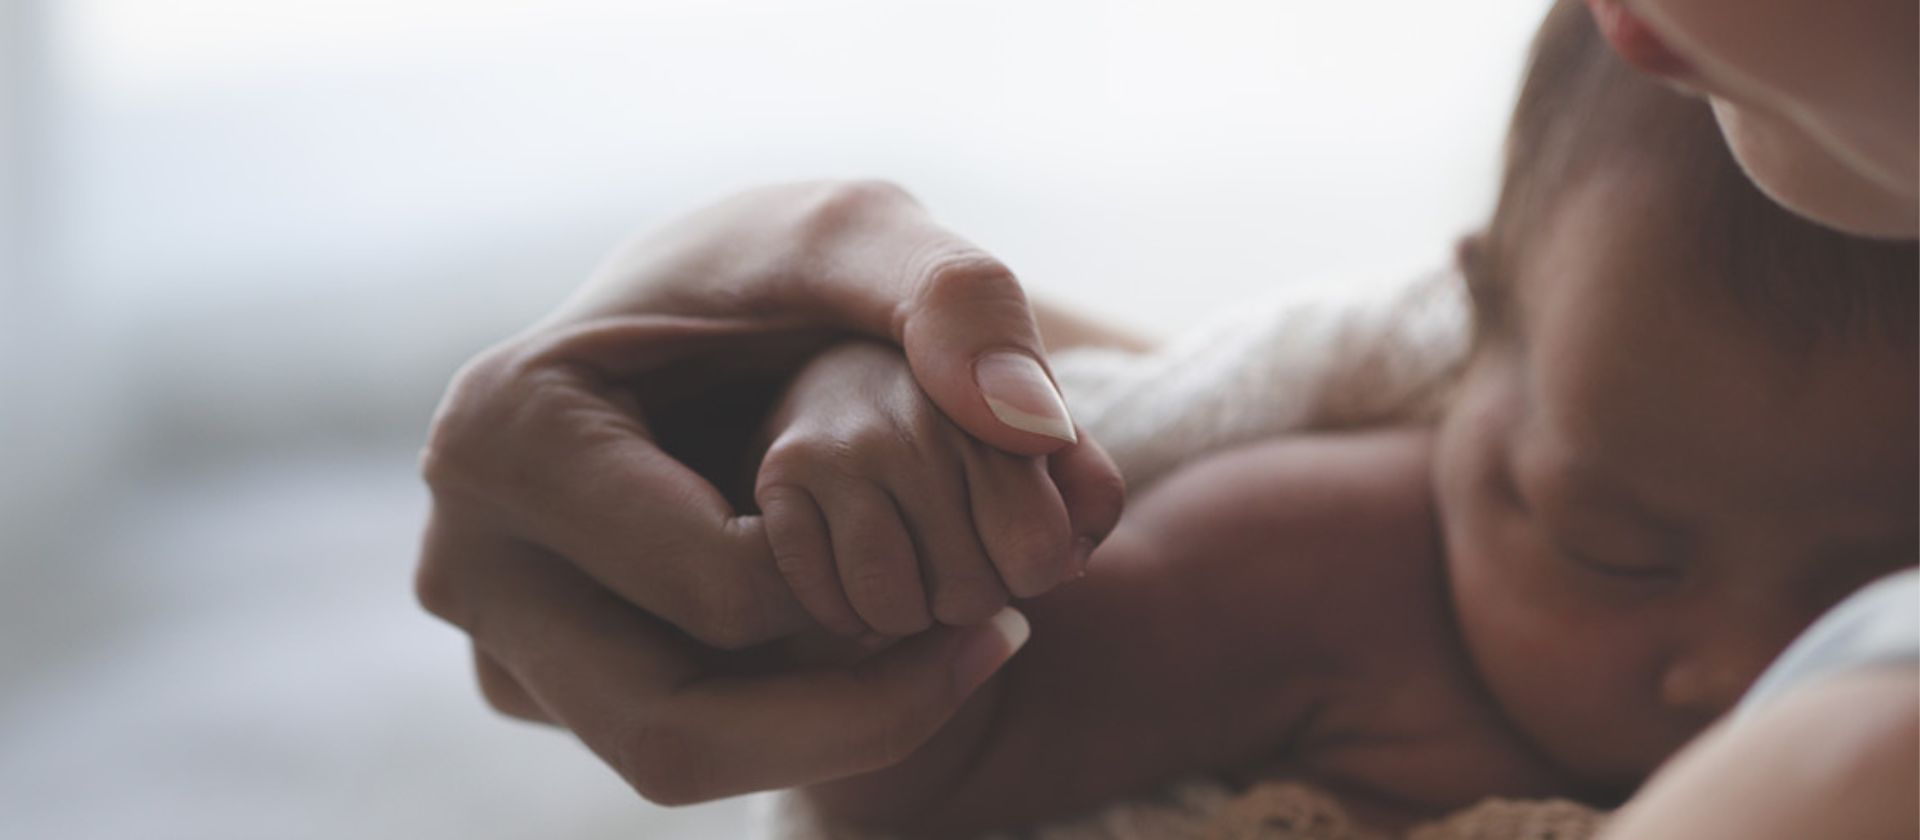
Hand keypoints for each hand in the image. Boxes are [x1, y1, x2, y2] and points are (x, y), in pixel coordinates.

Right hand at [415, 181, 1124, 802]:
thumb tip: (1028, 426)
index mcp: (508, 436)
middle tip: (987, 645)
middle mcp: (465, 553)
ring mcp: (492, 632)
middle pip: (672, 730)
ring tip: (943, 642)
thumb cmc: (768, 270)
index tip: (976, 538)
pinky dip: (780, 714)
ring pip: (672, 755)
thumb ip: (956, 295)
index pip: (724, 596)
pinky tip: (859, 636)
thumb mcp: (861, 236)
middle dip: (849, 710)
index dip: (871, 581)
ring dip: (824, 722)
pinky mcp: (534, 675)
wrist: (695, 312)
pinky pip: (667, 741)